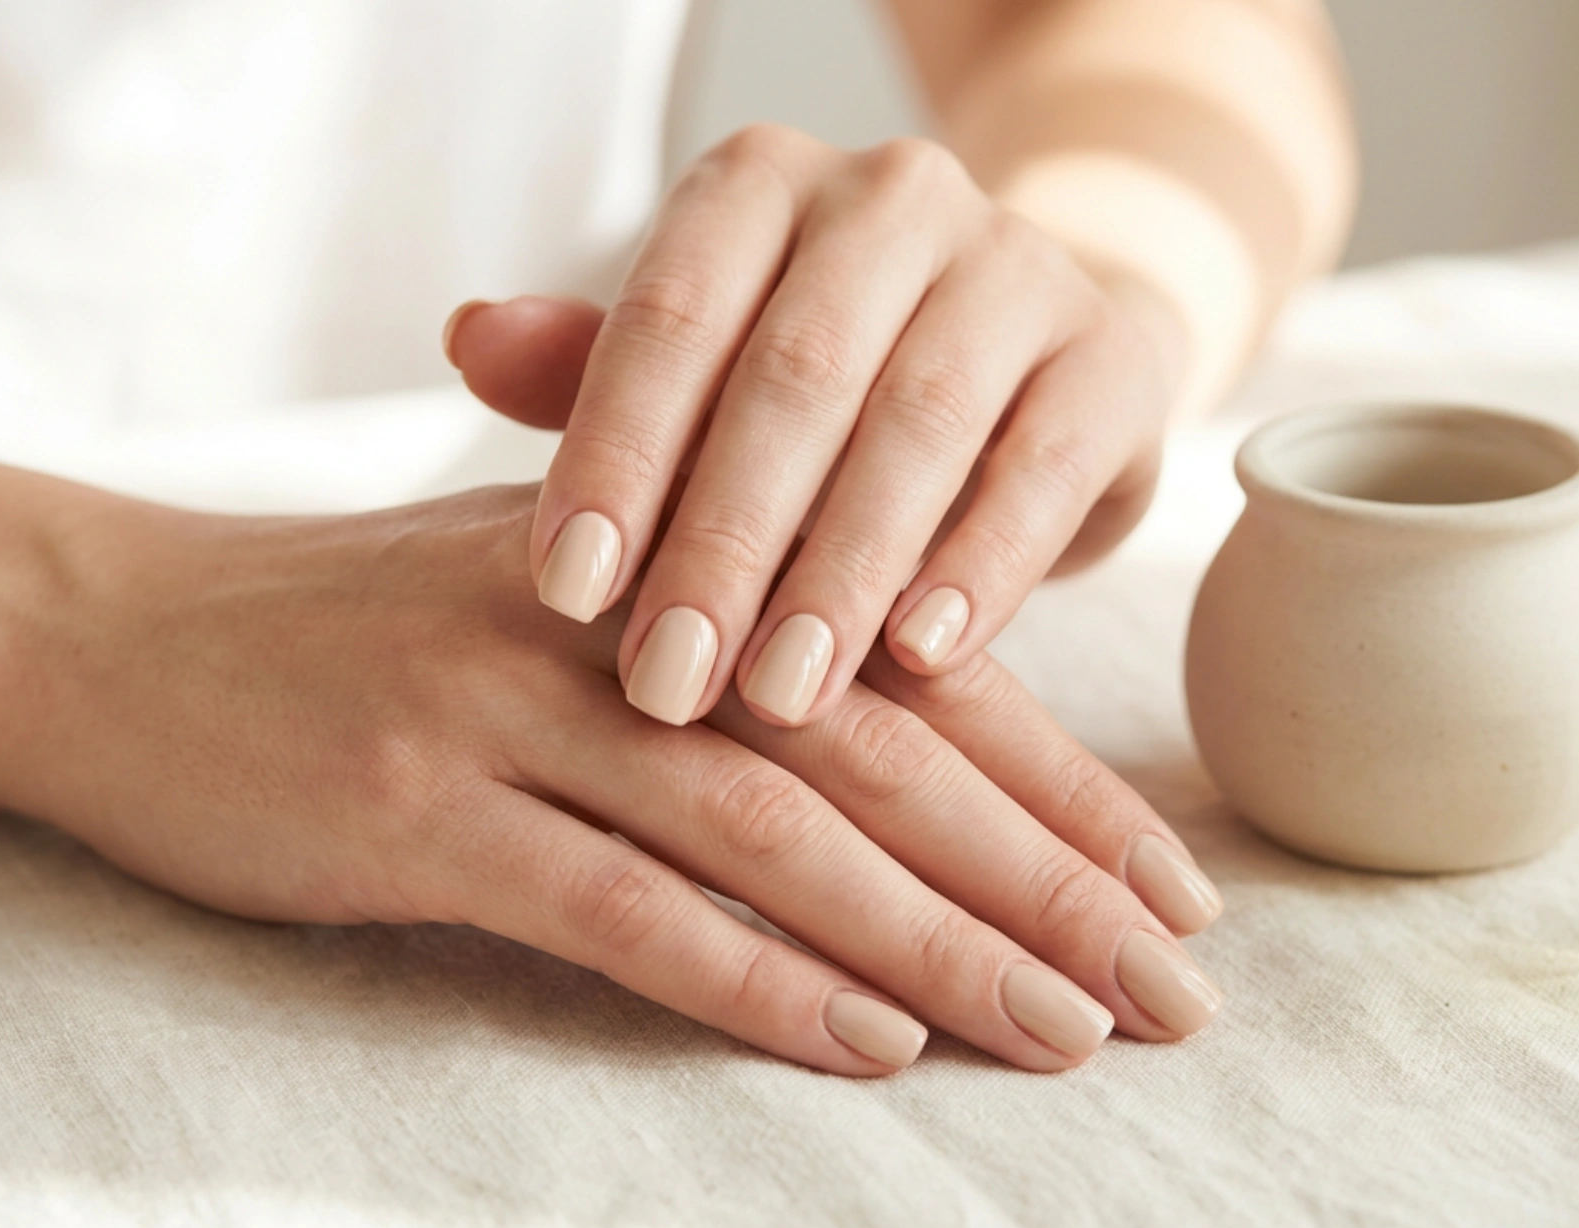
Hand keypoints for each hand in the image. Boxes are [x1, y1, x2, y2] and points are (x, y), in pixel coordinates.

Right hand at [0, 470, 1220, 1075]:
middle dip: (1048, 880)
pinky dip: (754, 980)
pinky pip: (619, 909)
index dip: (1060, 787)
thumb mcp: (565, 606)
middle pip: (883, 760)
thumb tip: (909, 763)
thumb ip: (727, 658)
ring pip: (776, 837)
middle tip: (1178, 990)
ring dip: (937, 944)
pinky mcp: (421, 811)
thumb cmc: (374, 631)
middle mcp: (627, 624)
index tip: (1176, 888)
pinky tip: (865, 1043)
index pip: (915, 680)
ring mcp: (516, 714)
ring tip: (1067, 1031)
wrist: (130, 635)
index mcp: (689, 565)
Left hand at [444, 125, 1179, 728]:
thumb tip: (466, 339)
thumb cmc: (824, 388)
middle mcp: (892, 197)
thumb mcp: (704, 373)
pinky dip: (980, 566)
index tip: (567, 592)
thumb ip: (596, 371)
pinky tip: (923, 657)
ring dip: (844, 569)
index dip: (617, 454)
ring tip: (783, 694)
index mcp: (763, 183)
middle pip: (794, 372)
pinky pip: (1041, 467)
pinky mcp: (1112, 360)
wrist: (1019, 366)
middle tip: (667, 682)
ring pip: (918, 420)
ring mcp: (1017, 267)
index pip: (672, 310)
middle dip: (724, 541)